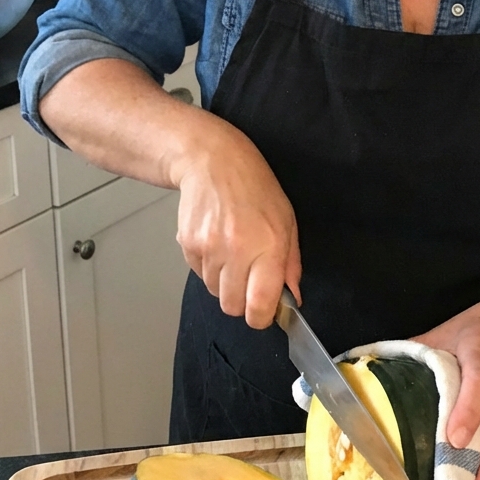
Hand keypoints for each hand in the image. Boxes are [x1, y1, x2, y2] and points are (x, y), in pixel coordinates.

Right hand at [170, 117, 300, 328]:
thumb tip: (292, 298)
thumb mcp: (287, 221)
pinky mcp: (187, 245)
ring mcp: (208, 249)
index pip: (259, 306)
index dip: (262, 318)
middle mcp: (237, 251)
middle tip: (249, 280)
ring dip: (225, 282)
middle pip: (232, 307)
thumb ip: (290, 264)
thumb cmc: (256, 189)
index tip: (265, 312)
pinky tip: (216, 242)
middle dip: (242, 302)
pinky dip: (208, 268)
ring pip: (215, 292)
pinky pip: (199, 275)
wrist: (212, 161)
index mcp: (268, 247)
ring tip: (232, 252)